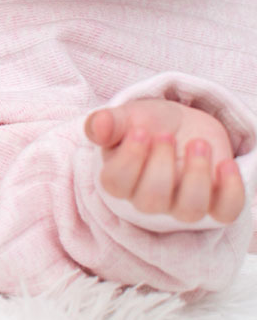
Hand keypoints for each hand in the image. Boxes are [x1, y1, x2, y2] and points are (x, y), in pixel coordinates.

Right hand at [85, 99, 244, 223]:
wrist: (182, 126)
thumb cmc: (147, 125)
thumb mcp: (126, 117)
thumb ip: (107, 122)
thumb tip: (97, 127)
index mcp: (119, 182)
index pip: (116, 185)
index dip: (130, 159)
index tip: (141, 131)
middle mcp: (148, 202)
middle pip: (151, 201)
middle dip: (162, 165)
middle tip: (167, 135)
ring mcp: (182, 208)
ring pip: (190, 209)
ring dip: (197, 174)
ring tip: (198, 143)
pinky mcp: (215, 207)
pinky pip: (227, 212)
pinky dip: (232, 190)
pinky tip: (226, 163)